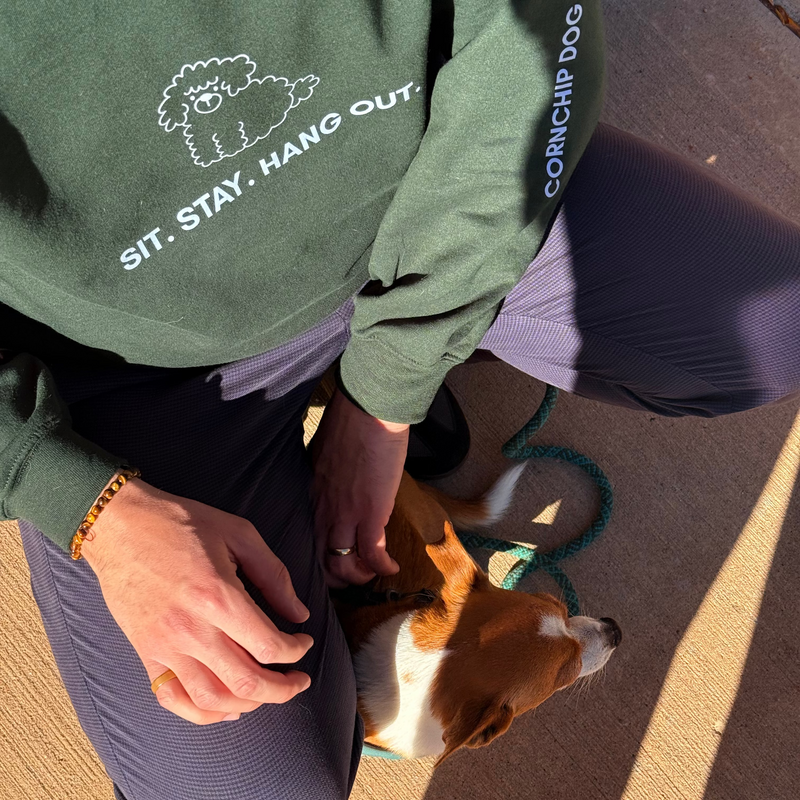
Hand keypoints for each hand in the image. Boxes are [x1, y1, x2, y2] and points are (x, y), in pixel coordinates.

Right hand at [82, 479, 312, 724]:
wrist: (120, 526)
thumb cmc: (181, 523)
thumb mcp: (239, 534)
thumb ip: (274, 575)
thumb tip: (299, 613)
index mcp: (218, 595)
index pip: (268, 645)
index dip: (295, 650)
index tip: (304, 642)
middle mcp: (191, 628)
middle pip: (246, 682)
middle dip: (282, 689)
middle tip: (298, 680)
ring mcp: (164, 645)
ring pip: (212, 700)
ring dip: (248, 704)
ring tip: (267, 692)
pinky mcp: (145, 653)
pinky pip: (173, 699)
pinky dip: (202, 713)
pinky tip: (226, 707)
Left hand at [311, 388, 407, 586]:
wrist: (368, 410)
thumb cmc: (350, 421)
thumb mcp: (325, 451)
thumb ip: (327, 471)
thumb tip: (337, 476)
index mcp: (311, 493)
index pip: (307, 537)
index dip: (318, 556)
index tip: (332, 560)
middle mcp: (322, 509)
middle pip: (319, 559)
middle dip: (335, 577)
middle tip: (351, 578)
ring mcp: (345, 514)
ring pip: (342, 565)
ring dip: (359, 577)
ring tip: (372, 574)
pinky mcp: (370, 513)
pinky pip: (372, 554)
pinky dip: (382, 567)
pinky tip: (392, 568)